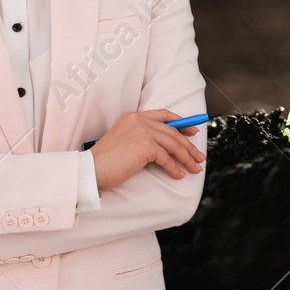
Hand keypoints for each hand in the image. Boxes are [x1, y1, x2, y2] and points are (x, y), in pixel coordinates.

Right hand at [89, 109, 204, 190]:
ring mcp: (143, 132)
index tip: (193, 132)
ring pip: (174, 145)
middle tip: (199, 157)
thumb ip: (142, 136)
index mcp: (134, 117)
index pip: (164, 115)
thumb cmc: (106, 160)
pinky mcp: (146, 146)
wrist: (91, 169)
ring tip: (194, 168)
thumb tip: (166, 145)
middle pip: (173, 132)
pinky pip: (167, 159)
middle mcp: (140, 121)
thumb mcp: (124, 140)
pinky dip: (174, 168)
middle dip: (189, 146)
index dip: (182, 123)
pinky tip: (179, 175)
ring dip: (187, 158)